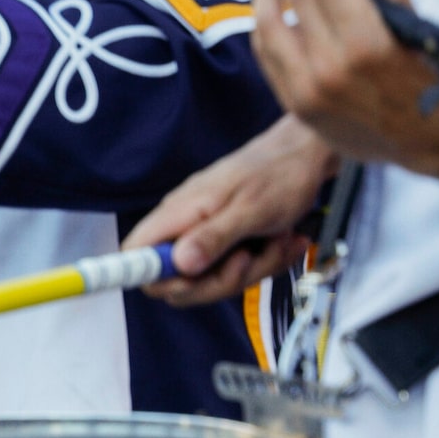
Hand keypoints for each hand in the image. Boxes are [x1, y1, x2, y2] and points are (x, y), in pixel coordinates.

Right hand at [121, 114, 331, 307]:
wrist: (303, 156)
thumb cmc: (277, 173)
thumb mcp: (250, 209)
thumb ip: (213, 237)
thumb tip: (180, 263)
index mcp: (179, 212)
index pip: (135, 254)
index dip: (152, 276)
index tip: (186, 281)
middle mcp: (185, 225)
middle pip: (177, 281)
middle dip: (220, 281)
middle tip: (247, 258)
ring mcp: (205, 234)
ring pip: (211, 279)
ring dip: (251, 270)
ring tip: (274, 241)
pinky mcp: (225, 241)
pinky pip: (234, 271)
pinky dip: (262, 263)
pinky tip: (279, 242)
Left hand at [252, 0, 438, 183]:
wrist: (424, 139)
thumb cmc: (424, 73)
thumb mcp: (411, 22)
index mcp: (368, 45)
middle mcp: (331, 68)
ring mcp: (307, 90)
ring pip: (270, 25)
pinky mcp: (294, 104)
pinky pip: (266, 54)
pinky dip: (264, 25)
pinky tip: (271, 7)